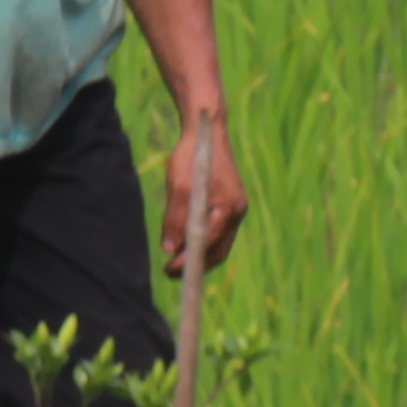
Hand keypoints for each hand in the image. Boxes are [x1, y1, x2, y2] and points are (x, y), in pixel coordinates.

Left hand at [161, 120, 248, 276]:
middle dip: (196, 265)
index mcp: (229, 206)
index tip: (170, 269)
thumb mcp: (178, 187)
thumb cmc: (193, 156)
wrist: (207, 133)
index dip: (190, 259)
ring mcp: (236, 209)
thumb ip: (175, 219)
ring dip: (199, 257)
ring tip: (175, 264)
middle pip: (219, 250)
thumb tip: (169, 249)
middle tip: (170, 274)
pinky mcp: (230, 207)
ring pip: (220, 245)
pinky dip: (204, 245)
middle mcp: (237, 211)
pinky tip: (186, 246)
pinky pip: (219, 234)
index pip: (210, 242)